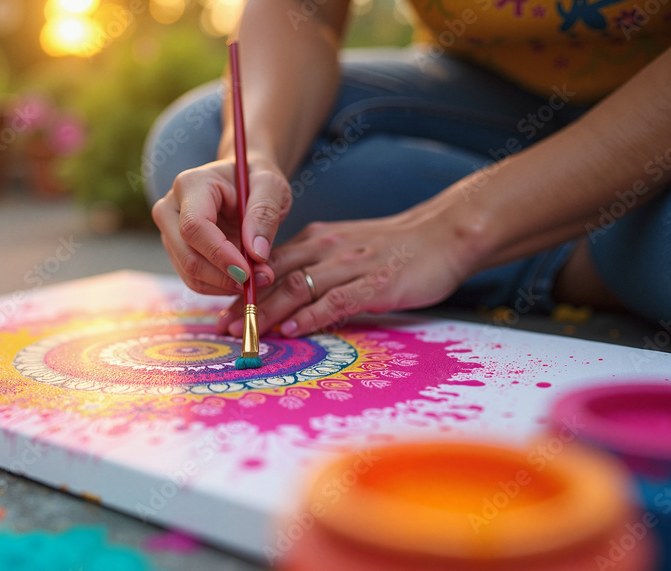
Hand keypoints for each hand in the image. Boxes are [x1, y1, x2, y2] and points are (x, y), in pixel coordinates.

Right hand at [152, 155, 292, 294]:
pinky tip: (244, 278)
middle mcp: (170, 208)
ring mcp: (170, 232)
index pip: (194, 226)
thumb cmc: (256, 179)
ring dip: (225, 285)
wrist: (243, 182)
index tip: (248, 271)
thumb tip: (256, 253)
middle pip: (186, 255)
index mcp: (191, 185)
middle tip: (260, 279)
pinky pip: (195, 280)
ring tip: (258, 278)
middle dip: (223, 276)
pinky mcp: (177, 251)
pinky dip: (220, 287)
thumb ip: (265, 214)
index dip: (219, 254)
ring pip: (189, 273)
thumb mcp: (272, 186)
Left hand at [218, 201, 483, 336]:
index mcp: (319, 240)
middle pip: (276, 276)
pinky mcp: (376, 283)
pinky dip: (311, 316)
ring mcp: (352, 265)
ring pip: (299, 287)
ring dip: (271, 312)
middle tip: (224, 329)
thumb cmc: (399, 247)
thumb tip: (290, 296)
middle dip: (247, 304)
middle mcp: (329, 249)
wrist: (446, 233)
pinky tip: (294, 331)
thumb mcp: (349, 248)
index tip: (224, 313)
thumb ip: (320, 266)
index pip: (270, 264)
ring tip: (249, 334)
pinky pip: (336, 300)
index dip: (244, 289)